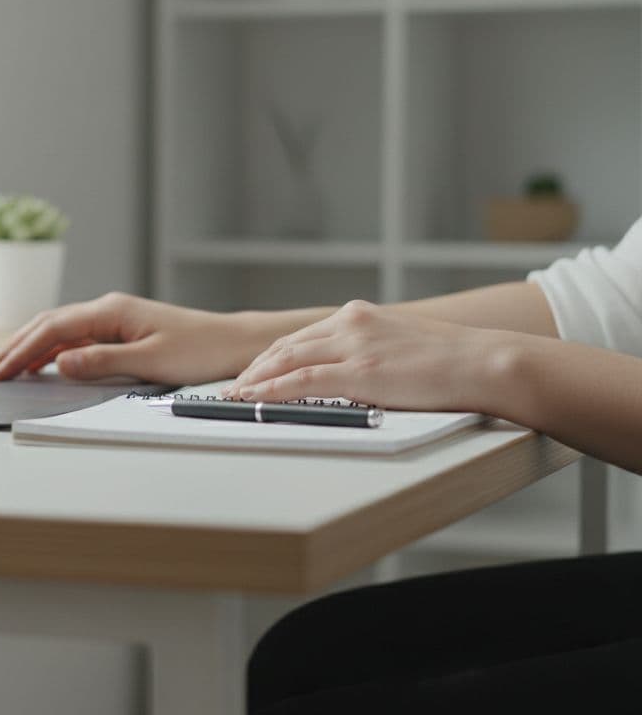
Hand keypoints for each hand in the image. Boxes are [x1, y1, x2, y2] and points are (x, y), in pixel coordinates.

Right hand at [0, 292, 259, 383]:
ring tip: (6, 368)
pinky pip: (77, 339)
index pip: (54, 328)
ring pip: (60, 331)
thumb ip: (102, 362)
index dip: (23, 350)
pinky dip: (53, 352)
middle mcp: (109, 310)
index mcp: (112, 311)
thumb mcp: (150, 361)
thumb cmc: (200, 350)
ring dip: (31, 349)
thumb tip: (60, 363)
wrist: (232, 344)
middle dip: (17, 347)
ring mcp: (114, 320)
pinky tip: (42, 365)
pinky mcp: (122, 332)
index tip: (1, 369)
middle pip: (49, 325)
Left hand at [226, 300, 504, 411]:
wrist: (483, 362)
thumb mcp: (399, 345)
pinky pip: (302, 380)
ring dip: (255, 380)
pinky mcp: (360, 371)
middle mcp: (350, 323)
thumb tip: (350, 373)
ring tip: (233, 396)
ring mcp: (354, 346)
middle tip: (231, 387)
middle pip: (286, 346)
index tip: (251, 372)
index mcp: (358, 316)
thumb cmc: (450, 361)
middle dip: (254, 369)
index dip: (270, 357)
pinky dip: (272, 390)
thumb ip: (369, 351)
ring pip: (288, 361)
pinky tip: (254, 398)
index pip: (301, 337)